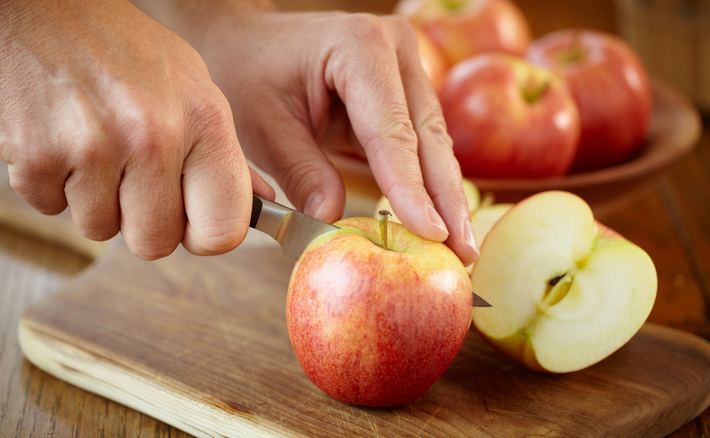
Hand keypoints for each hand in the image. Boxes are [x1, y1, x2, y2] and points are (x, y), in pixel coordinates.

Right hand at [0, 0, 273, 258]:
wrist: (28, 4)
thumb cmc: (116, 47)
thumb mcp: (189, 84)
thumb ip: (223, 152)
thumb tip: (259, 202)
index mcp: (204, 119)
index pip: (223, 230)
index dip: (201, 235)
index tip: (187, 221)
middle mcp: (154, 135)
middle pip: (155, 244)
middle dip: (138, 220)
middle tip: (126, 175)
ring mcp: (94, 147)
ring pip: (99, 230)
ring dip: (91, 199)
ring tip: (88, 143)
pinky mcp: (37, 156)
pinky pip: (49, 210)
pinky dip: (48, 184)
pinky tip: (56, 138)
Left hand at [161, 7, 478, 264]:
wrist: (246, 43)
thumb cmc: (247, 74)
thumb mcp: (263, 126)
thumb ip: (300, 172)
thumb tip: (333, 219)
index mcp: (359, 45)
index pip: (392, 131)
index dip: (411, 188)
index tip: (432, 234)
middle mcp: (395, 49)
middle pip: (429, 136)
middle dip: (445, 200)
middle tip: (463, 253)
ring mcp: (405, 67)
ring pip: (434, 141)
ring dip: (445, 196)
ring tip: (460, 248)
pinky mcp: (404, 91)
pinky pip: (421, 142)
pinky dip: (428, 183)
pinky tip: (440, 221)